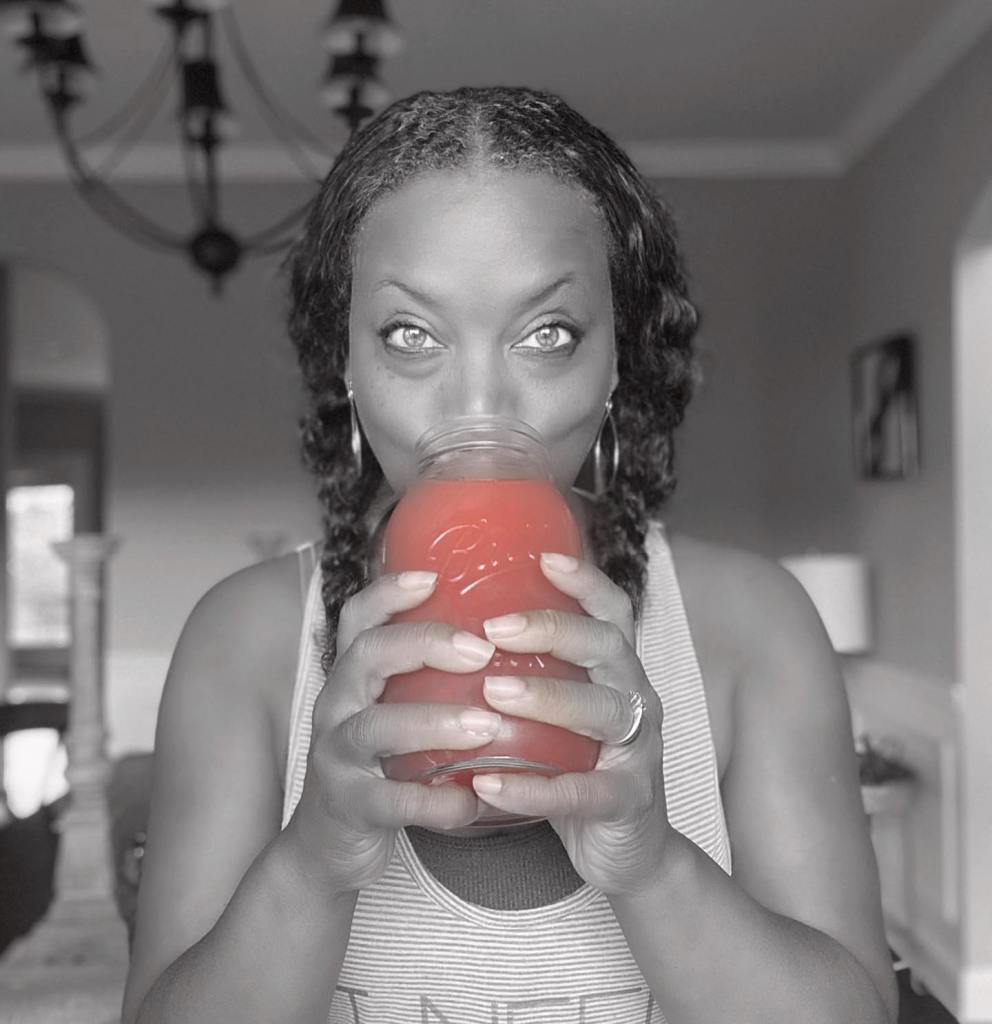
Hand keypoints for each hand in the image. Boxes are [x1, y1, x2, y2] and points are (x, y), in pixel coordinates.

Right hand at [283, 570, 498, 894]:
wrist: (330, 844)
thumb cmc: (383, 764)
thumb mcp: (396, 711)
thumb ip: (432, 680)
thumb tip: (511, 640)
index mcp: (353, 675)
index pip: (359, 618)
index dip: (389, 592)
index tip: (433, 577)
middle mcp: (337, 705)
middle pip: (367, 655)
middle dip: (424, 644)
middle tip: (481, 651)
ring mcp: (337, 756)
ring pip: (376, 727)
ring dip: (434, 722)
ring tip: (487, 726)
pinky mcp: (349, 806)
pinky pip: (391, 802)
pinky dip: (434, 802)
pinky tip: (472, 802)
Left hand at [473, 552, 670, 896]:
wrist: (629, 852)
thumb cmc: (579, 770)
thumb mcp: (563, 716)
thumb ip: (532, 677)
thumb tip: (455, 634)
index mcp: (620, 674)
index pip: (613, 614)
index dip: (585, 582)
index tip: (542, 558)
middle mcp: (637, 701)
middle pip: (609, 648)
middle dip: (554, 630)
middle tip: (493, 628)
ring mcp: (638, 752)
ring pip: (604, 713)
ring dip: (547, 698)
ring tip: (492, 693)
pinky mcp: (626, 803)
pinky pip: (582, 792)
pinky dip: (534, 789)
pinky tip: (488, 783)